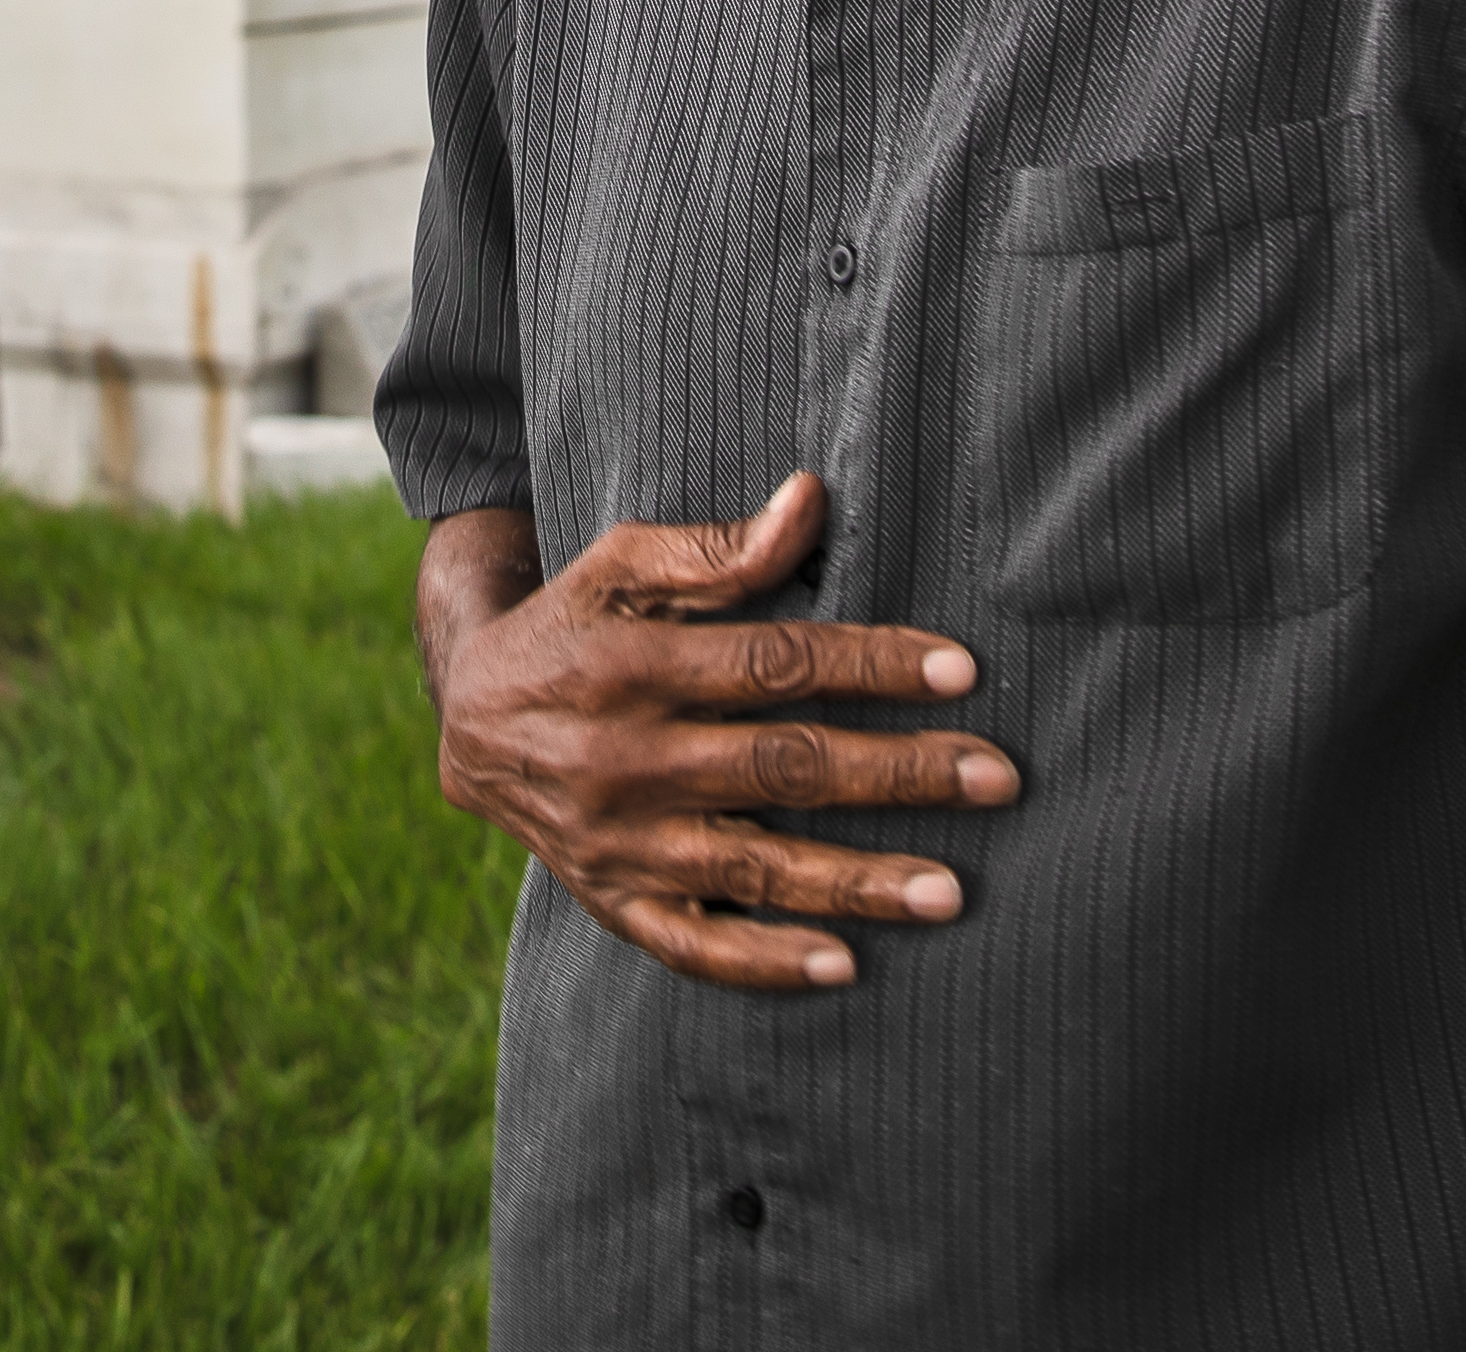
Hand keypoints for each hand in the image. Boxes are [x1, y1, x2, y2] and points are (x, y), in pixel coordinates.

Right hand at [417, 472, 1017, 990]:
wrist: (468, 723)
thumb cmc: (570, 627)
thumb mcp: (618, 568)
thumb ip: (716, 550)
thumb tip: (813, 500)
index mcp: (628, 665)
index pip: (770, 665)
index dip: (868, 664)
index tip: (960, 670)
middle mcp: (622, 757)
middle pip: (781, 767)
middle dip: (897, 773)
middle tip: (998, 777)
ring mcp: (618, 840)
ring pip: (753, 866)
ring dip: (856, 881)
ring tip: (952, 891)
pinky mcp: (613, 900)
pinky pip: (693, 944)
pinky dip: (764, 961)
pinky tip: (844, 965)